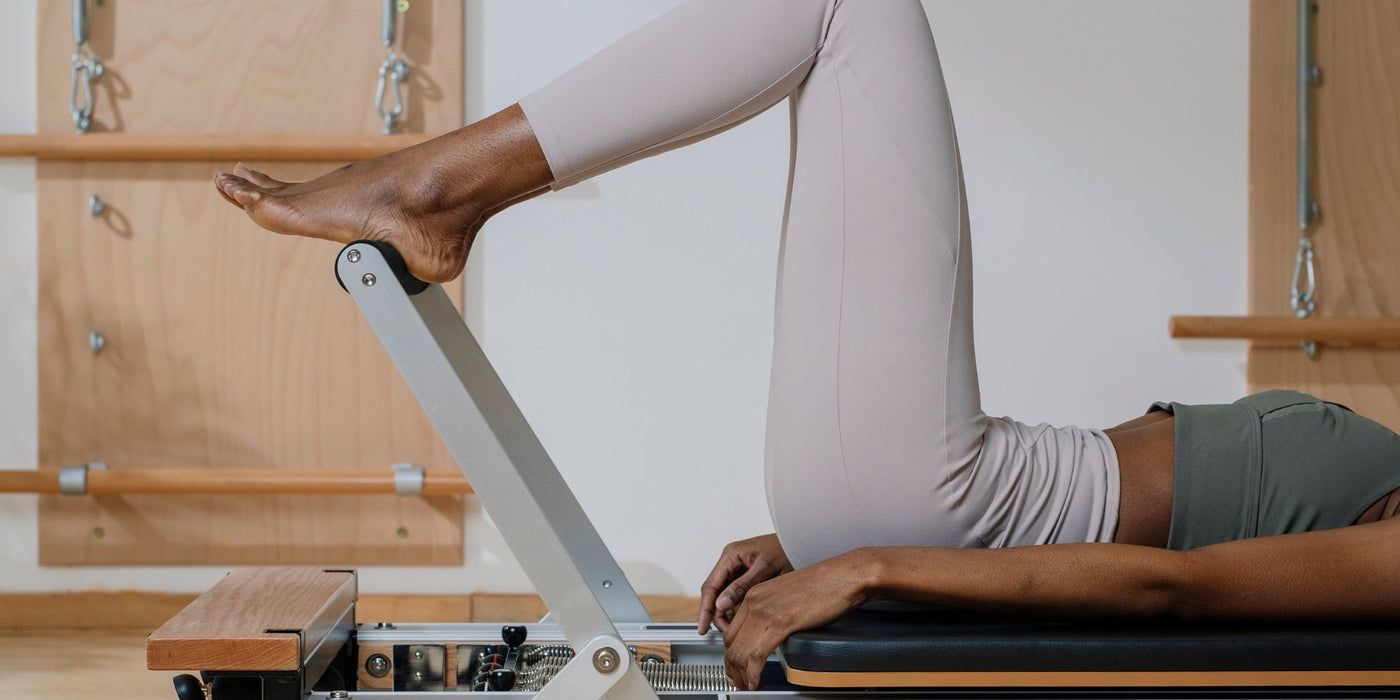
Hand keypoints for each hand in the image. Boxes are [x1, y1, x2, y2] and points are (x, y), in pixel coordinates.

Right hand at [698, 534, 792, 633]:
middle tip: (727, 632)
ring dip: (729, 614)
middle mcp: (731, 563)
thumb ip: (742, 587)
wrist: (804, 544)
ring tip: (737, 627)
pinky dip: (739, 609)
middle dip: (718, 615)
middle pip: (716, 594)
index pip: (710, 586)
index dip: (705, 609)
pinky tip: (746, 619)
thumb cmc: (787, 548)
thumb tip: (721, 604)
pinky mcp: (748, 579)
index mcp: (731, 555)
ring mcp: (739, 571)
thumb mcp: (764, 569)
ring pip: (726, 598)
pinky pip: (737, 597)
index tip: (702, 628)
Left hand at [722, 550, 876, 689]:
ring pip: (740, 651)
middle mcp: (755, 600)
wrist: (844, 575)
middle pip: (731, 643)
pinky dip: (753, 673)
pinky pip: (757, 654)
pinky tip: (756, 681)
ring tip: (747, 687)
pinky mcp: (782, 622)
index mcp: (755, 593)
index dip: (730, 654)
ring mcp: (766, 611)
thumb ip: (773, 612)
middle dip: (732, 668)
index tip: (734, 667)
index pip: (731, 630)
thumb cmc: (825, 584)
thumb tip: (768, 634)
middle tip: (737, 682)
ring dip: (741, 675)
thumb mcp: (787, 595)